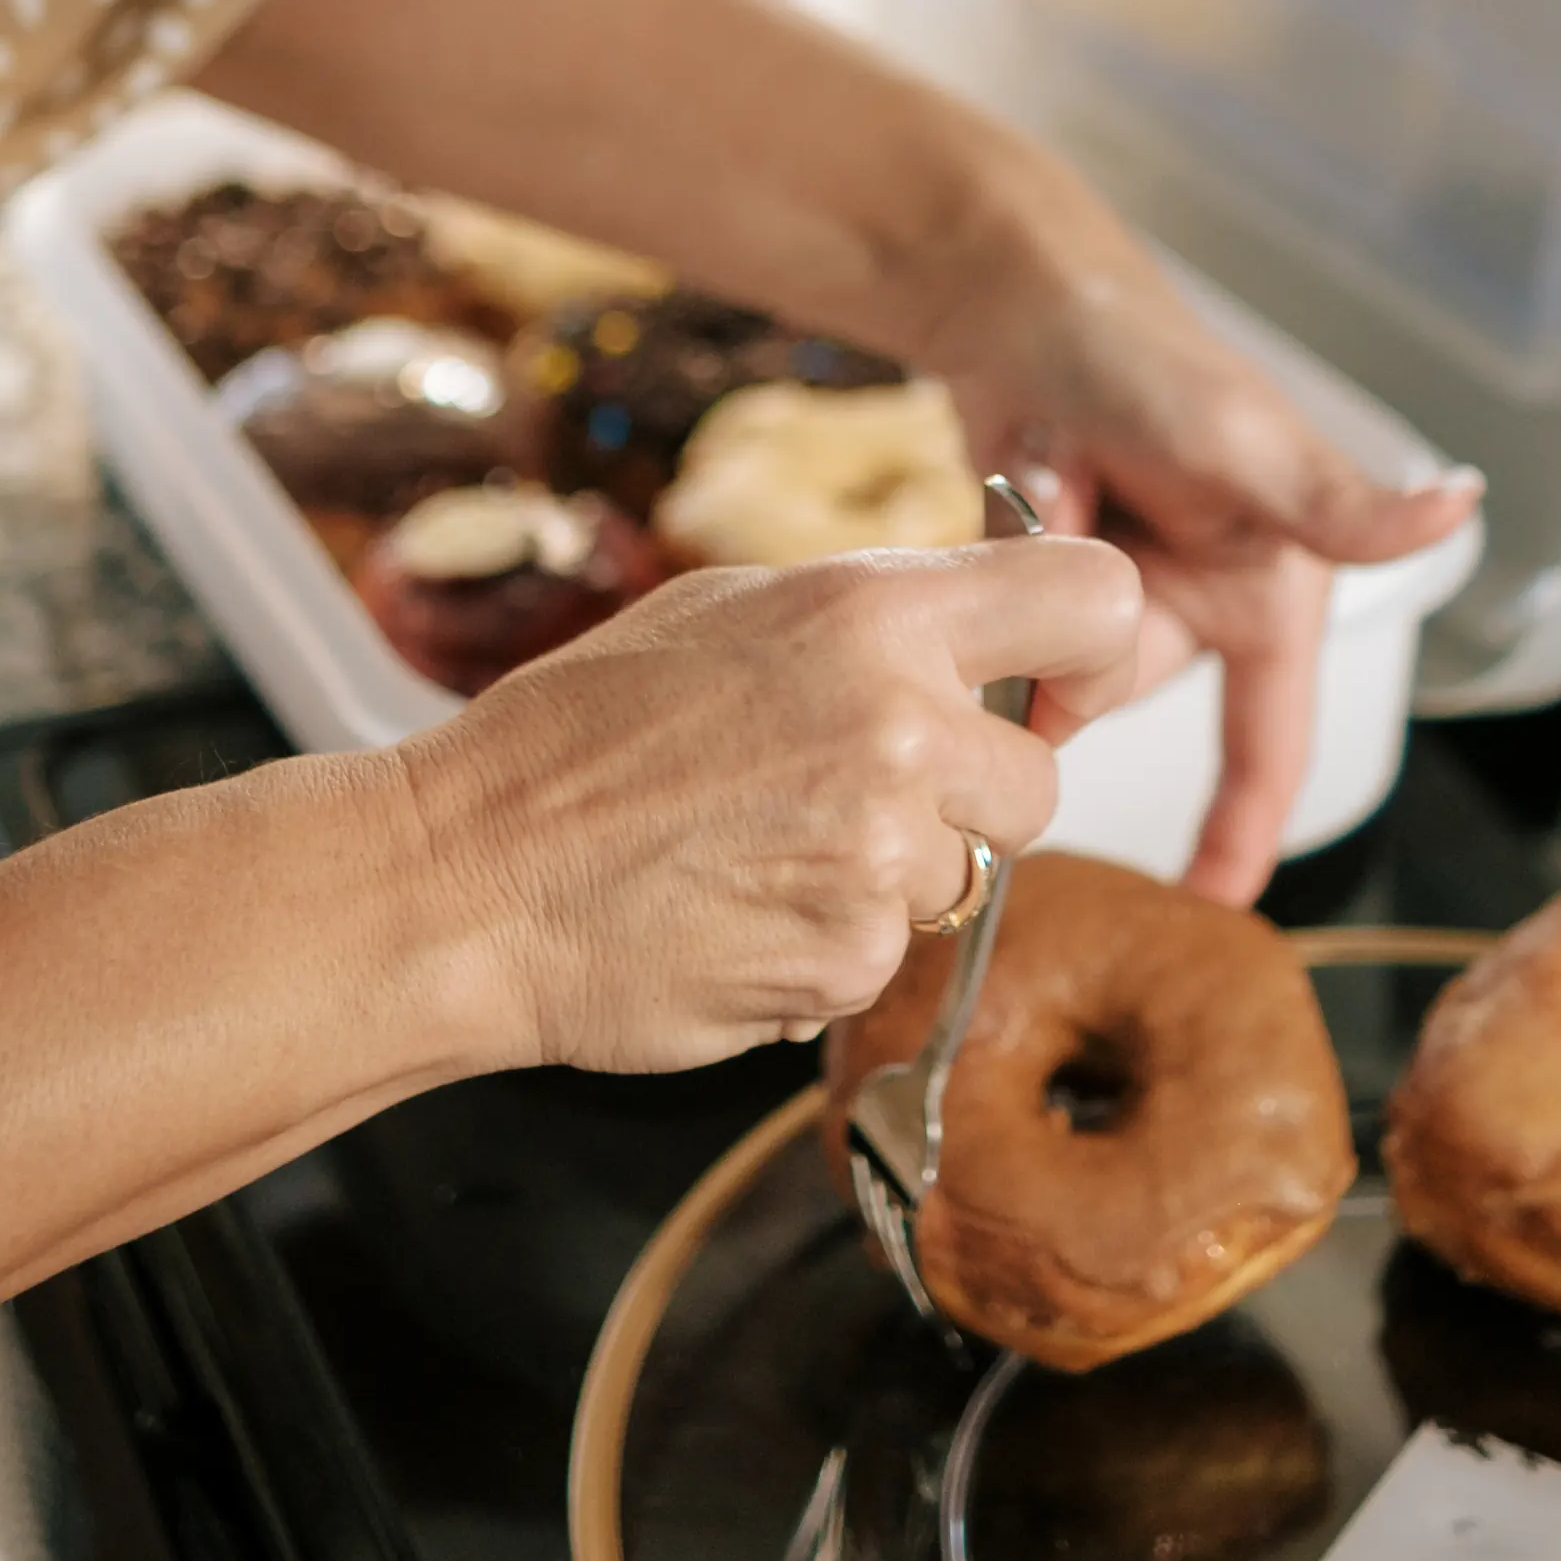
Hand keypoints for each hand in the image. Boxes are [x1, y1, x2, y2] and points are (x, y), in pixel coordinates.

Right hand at [414, 537, 1141, 1070]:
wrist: (469, 878)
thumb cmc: (571, 738)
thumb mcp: (723, 611)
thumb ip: (866, 618)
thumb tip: (968, 626)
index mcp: (871, 615)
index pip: (1092, 598)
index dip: (1087, 646)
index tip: (1053, 680)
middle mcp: (898, 726)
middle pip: (1040, 778)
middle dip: (967, 796)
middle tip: (846, 792)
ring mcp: (883, 855)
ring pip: (964, 876)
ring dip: (887, 877)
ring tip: (759, 850)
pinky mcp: (855, 962)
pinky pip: (891, 954)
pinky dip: (830, 945)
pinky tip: (738, 910)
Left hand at [936, 217, 1479, 908]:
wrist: (1019, 301)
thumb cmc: (1148, 354)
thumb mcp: (1246, 439)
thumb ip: (1341, 503)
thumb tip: (1459, 506)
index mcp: (1271, 591)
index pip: (1271, 742)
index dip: (1244, 832)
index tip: (1213, 910)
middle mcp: (1197, 602)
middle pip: (1125, 692)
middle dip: (1085, 631)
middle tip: (1080, 503)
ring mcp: (1112, 594)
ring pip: (1053, 667)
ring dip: (1039, 580)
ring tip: (1050, 469)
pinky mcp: (1041, 581)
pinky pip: (1005, 626)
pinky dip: (1004, 557)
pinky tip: (1019, 479)